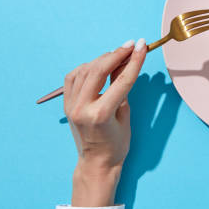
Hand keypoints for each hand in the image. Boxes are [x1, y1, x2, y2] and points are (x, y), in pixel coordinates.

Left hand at [63, 39, 146, 205]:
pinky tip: (99, 65)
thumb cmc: (116, 144)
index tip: (141, 46)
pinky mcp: (66, 104)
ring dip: (102, 59)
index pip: (121, 80)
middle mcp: (82, 108)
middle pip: (99, 70)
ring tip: (118, 54)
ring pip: (85, 70)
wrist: (96, 162)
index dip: (134, 61)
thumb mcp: (125, 115)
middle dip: (117, 54)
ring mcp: (71, 105)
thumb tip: (125, 64)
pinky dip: (87, 67)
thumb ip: (123, 89)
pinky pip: (73, 77)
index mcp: (101, 114)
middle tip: (130, 45)